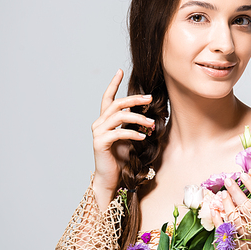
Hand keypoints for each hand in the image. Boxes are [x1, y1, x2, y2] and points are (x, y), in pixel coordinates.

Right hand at [90, 69, 153, 208]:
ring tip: (152, 124)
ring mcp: (98, 133)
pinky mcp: (100, 143)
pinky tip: (143, 137)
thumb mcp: (129, 138)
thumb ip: (132, 125)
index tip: (120, 71)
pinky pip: (118, 133)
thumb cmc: (121, 158)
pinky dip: (133, 133)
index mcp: (105, 120)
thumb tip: (147, 114)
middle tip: (149, 98)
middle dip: (134, 99)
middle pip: (117, 104)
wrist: (111, 178)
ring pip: (119, 117)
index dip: (113, 84)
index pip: (108, 98)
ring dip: (138, 118)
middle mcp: (99, 124)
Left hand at [211, 173, 250, 249]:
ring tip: (223, 193)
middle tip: (228, 180)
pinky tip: (215, 211)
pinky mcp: (241, 248)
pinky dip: (219, 223)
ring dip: (227, 205)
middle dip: (236, 192)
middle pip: (247, 207)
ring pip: (236, 219)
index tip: (243, 175)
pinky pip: (227, 234)